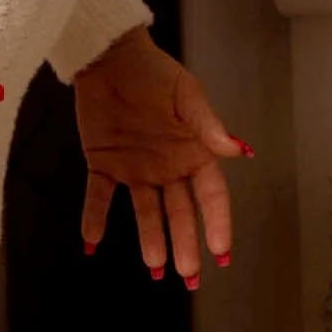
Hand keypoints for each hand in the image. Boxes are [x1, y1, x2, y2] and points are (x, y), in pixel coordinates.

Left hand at [73, 31, 248, 285]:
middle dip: (185, 244)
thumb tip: (239, 151)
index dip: (217, 224)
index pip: (211, 196)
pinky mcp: (103, 163)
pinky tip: (91, 242)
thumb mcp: (188, 95)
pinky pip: (98, 196)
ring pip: (145, 212)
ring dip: (150, 238)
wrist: (111, 56)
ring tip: (154, 267)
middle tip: (189, 276)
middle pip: (179, 213)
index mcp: (192, 152)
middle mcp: (166, 167)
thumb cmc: (156, 72)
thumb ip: (208, 125)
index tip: (221, 252)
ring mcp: (135, 168)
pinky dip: (94, 219)